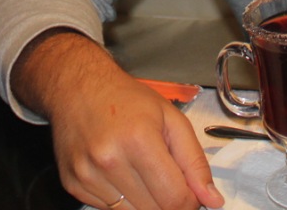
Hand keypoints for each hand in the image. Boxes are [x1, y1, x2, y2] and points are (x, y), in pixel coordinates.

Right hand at [12, 30, 222, 209]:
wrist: (80, 88)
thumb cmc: (128, 99)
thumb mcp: (171, 119)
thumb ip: (195, 161)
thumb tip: (212, 199)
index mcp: (139, 140)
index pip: (174, 197)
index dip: (190, 200)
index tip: (192, 193)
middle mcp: (110, 161)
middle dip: (168, 199)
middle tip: (168, 176)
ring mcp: (88, 176)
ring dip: (145, 200)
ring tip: (142, 169)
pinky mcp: (73, 186)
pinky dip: (122, 198)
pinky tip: (121, 172)